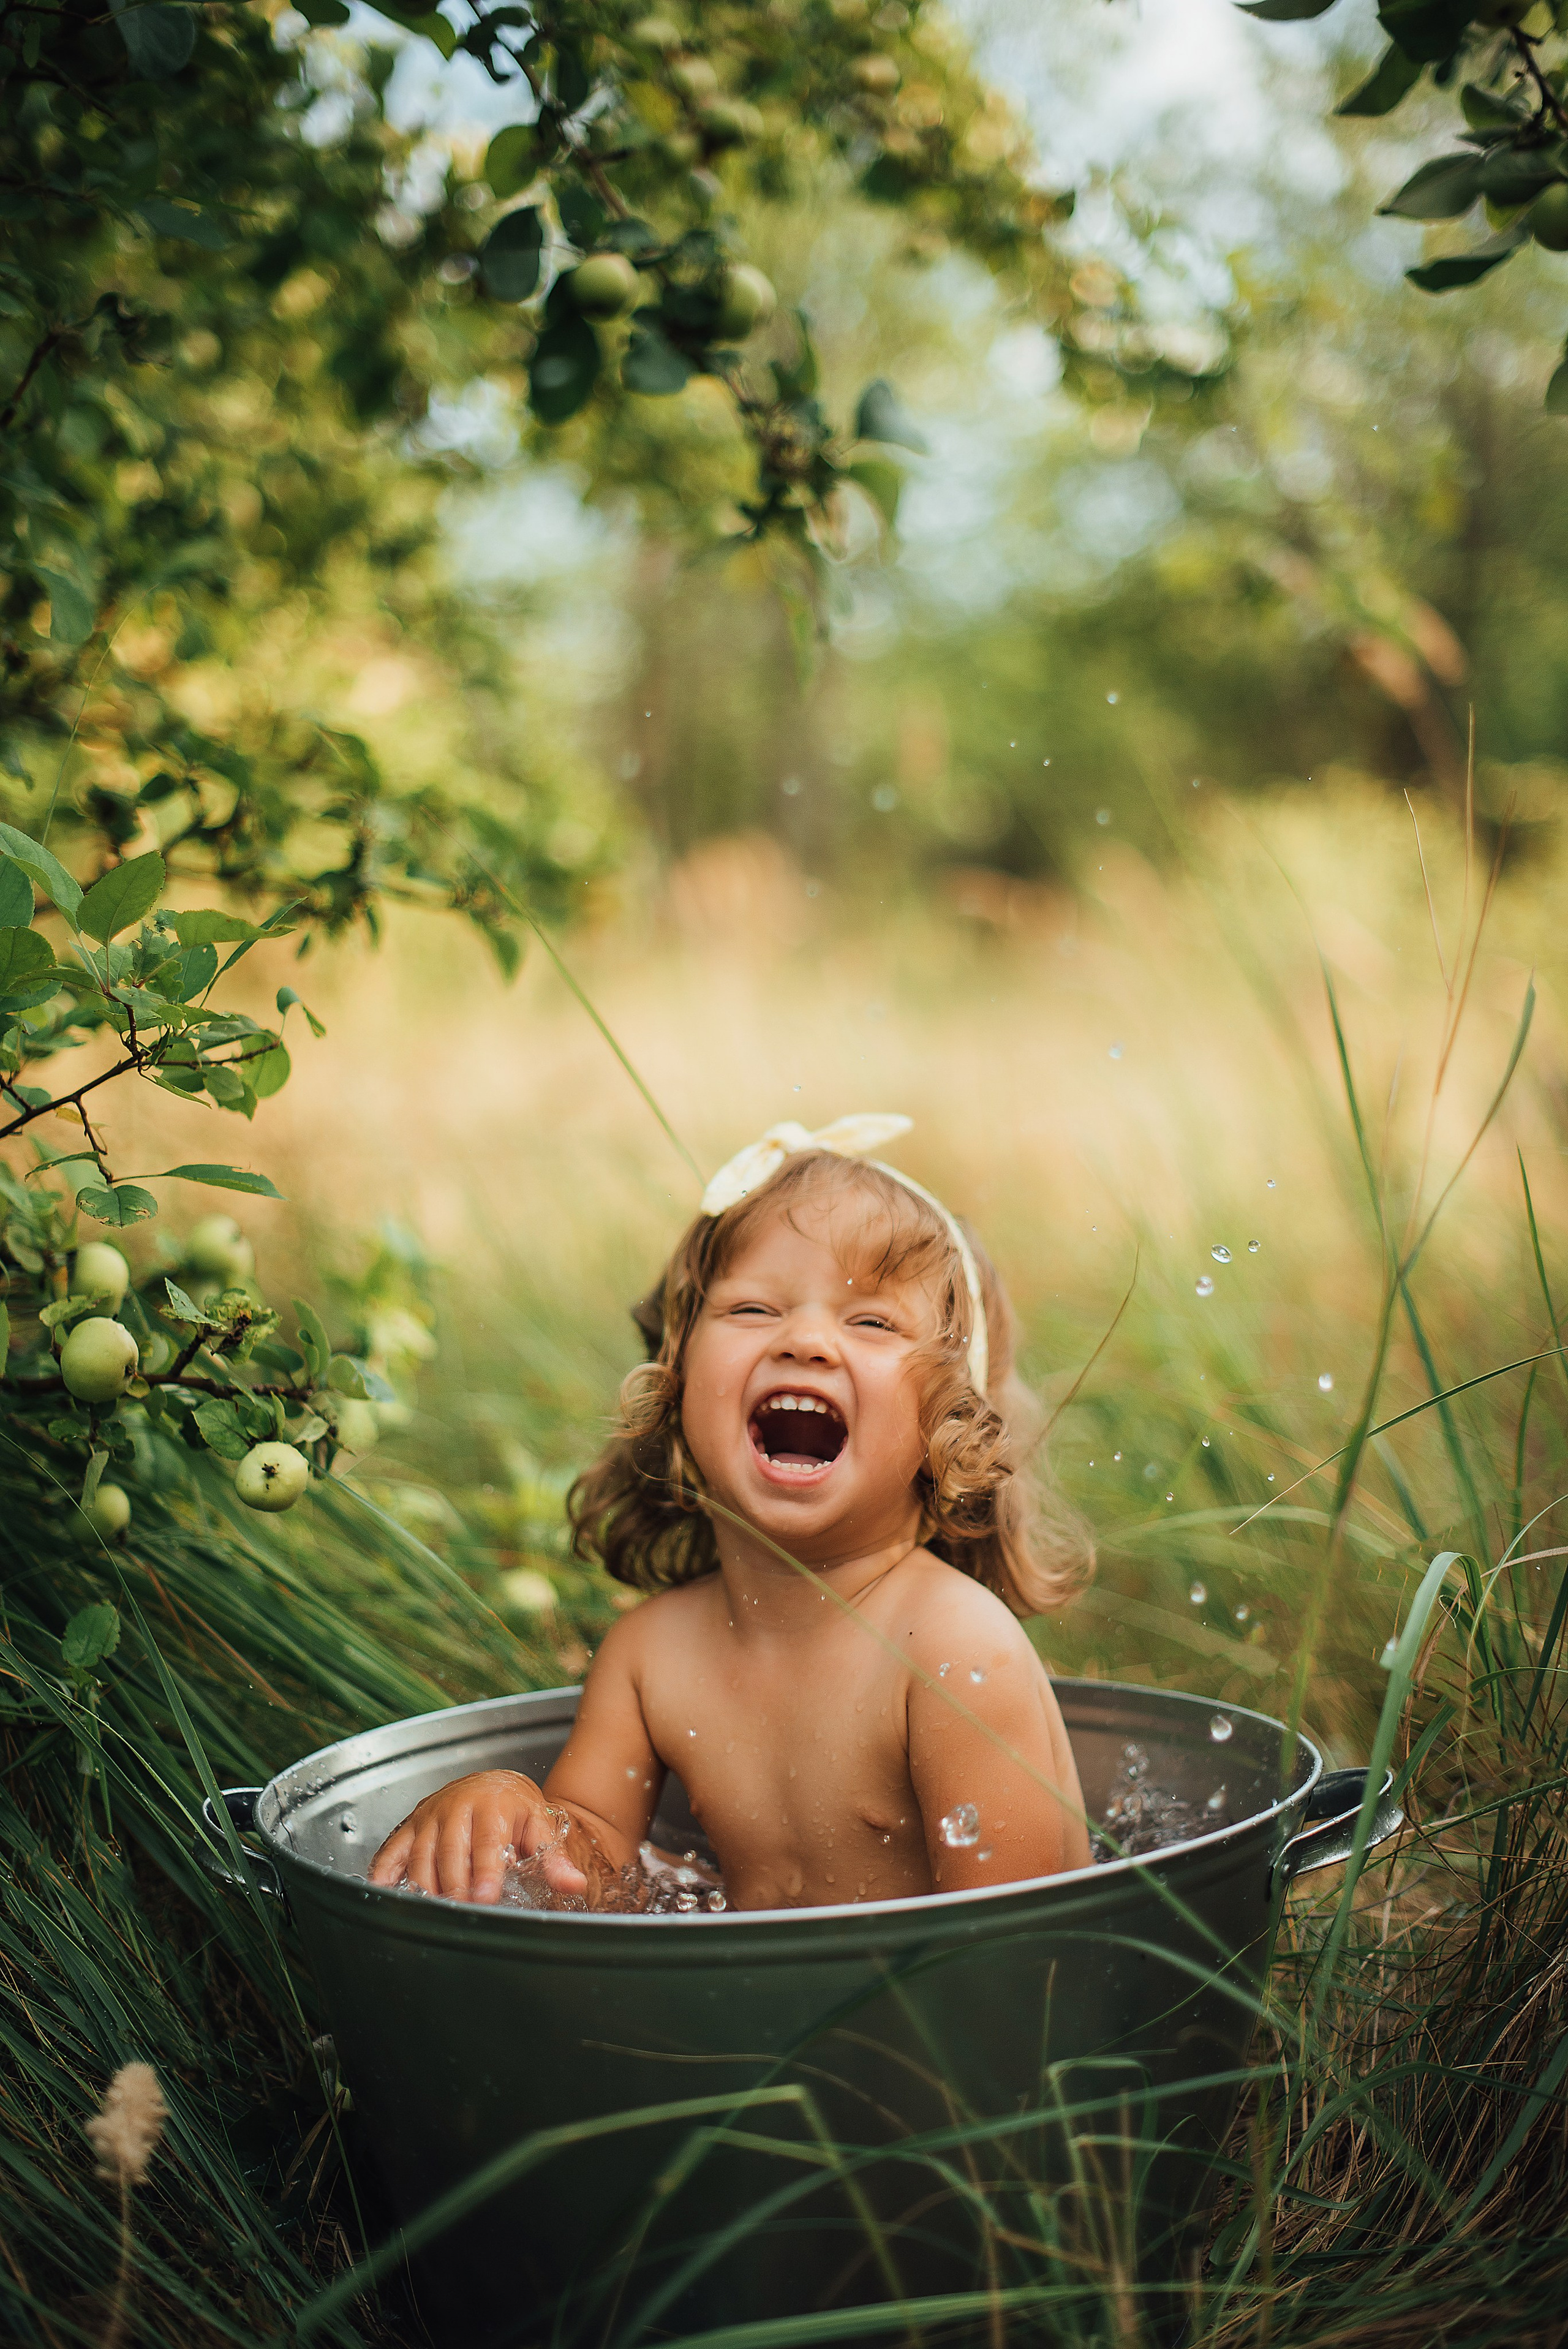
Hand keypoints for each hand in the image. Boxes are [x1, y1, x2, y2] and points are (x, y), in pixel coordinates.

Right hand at [367, 1770, 588, 1903]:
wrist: (495, 1783)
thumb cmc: (518, 1810)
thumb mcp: (540, 1827)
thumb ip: (554, 1859)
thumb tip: (575, 1885)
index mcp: (492, 1805)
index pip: (488, 1841)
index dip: (485, 1871)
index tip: (485, 1897)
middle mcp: (457, 1806)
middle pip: (451, 1850)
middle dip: (454, 1884)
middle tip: (460, 1911)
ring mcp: (430, 1815)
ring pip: (420, 1852)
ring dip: (424, 1884)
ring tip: (433, 1912)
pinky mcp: (411, 1824)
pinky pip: (392, 1848)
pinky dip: (384, 1869)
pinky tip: (383, 1892)